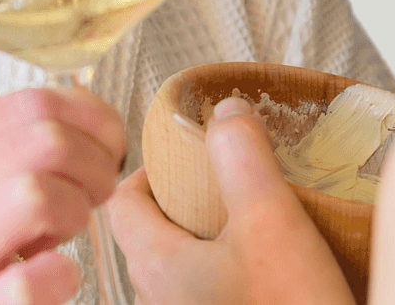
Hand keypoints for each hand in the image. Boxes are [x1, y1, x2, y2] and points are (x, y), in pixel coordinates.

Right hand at [0, 86, 126, 304]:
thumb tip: (84, 112)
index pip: (26, 103)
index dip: (90, 120)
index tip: (107, 146)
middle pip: (44, 142)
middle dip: (94, 167)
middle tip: (94, 195)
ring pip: (37, 194)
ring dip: (75, 215)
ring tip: (63, 236)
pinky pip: (31, 281)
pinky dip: (61, 277)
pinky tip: (54, 280)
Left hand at [104, 96, 354, 304]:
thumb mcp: (270, 219)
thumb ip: (240, 156)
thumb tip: (223, 110)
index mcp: (154, 264)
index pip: (123, 200)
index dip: (150, 168)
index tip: (189, 153)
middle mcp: (158, 300)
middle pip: (153, 234)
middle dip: (187, 200)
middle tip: (228, 181)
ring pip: (183, 269)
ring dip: (212, 241)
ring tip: (257, 221)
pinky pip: (210, 295)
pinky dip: (230, 274)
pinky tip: (271, 270)